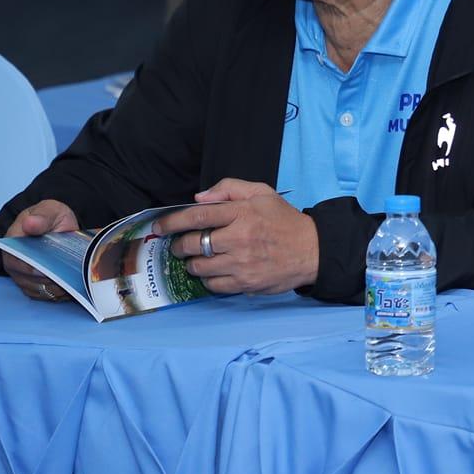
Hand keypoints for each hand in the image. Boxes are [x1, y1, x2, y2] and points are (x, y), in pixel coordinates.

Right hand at [3, 199, 79, 301]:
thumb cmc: (50, 219)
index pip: (16, 261)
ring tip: (74, 280)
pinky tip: (74, 286)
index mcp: (12, 245)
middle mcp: (15, 264)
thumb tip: (29, 224)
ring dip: (57, 287)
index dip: (30, 268)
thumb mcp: (49, 211)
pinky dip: (61, 293)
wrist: (56, 228)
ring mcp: (24, 278)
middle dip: (49, 279)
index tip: (45, 270)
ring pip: (40, 290)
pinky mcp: (36, 287)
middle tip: (68, 276)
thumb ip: (41, 217)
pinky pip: (48, 296)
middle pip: (29, 280)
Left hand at [155, 179, 319, 294]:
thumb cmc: (284, 220)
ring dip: (192, 263)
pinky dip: (208, 279)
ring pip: (199, 267)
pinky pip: (213, 285)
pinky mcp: (245, 284)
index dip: (172, 221)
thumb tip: (199, 199)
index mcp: (242, 213)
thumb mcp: (262, 193)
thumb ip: (229, 188)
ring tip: (198, 258)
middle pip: (192, 244)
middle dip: (179, 245)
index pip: (197, 216)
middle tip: (180, 245)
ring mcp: (242, 263)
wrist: (313, 250)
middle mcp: (240, 238)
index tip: (160, 225)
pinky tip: (215, 271)